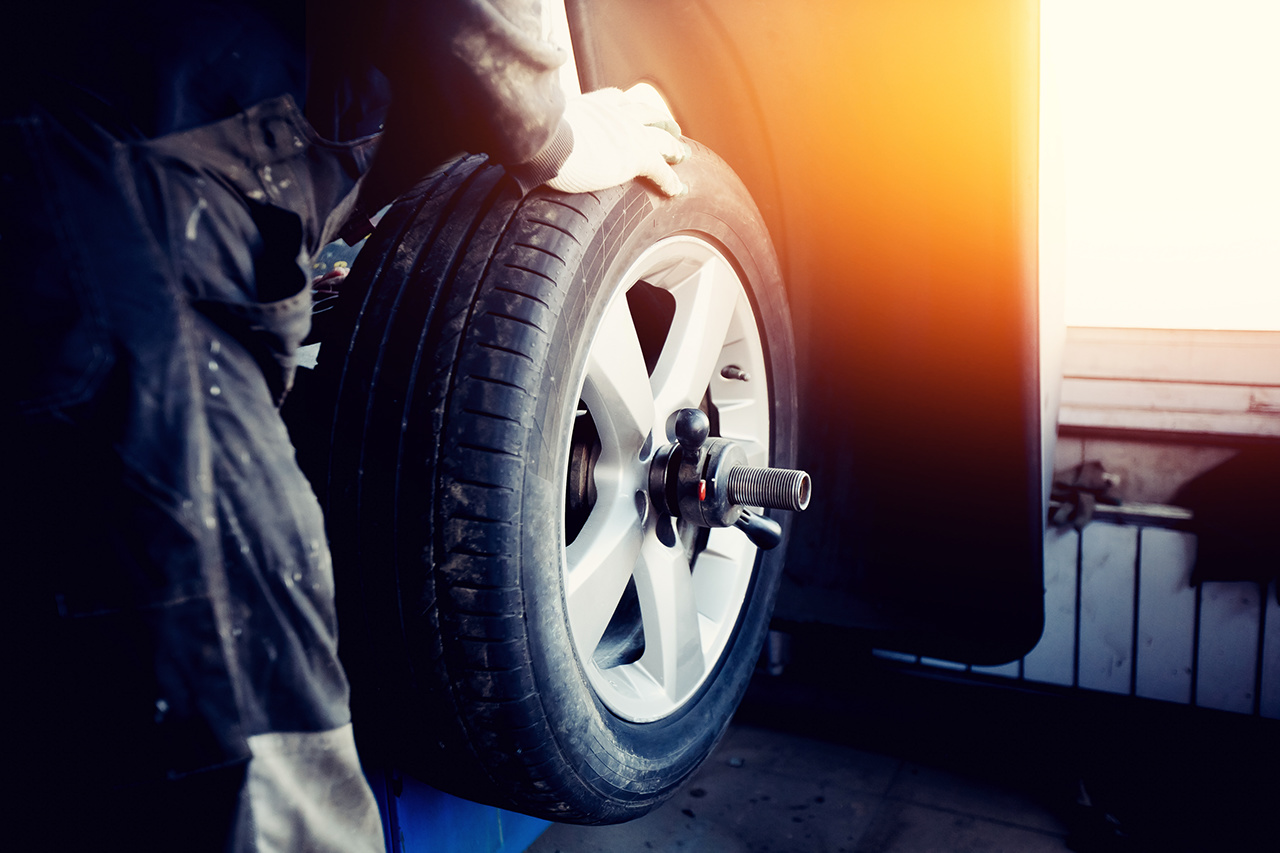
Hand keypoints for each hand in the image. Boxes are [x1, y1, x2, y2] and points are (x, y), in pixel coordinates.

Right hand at [547, 83, 691, 196]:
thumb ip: (543, 129)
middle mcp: (614, 114)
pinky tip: (678, 190)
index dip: (628, 106)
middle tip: (671, 127)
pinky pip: (661, 170)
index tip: (632, 108)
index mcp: (591, 105)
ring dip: (673, 146)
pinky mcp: (637, 156)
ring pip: (661, 138)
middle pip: (645, 114)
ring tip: (682, 154)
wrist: (545, 139)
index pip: (616, 100)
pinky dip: (671, 181)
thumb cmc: (533, 135)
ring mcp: (629, 133)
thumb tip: (525, 141)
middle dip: (660, 121)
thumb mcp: (539, 124)